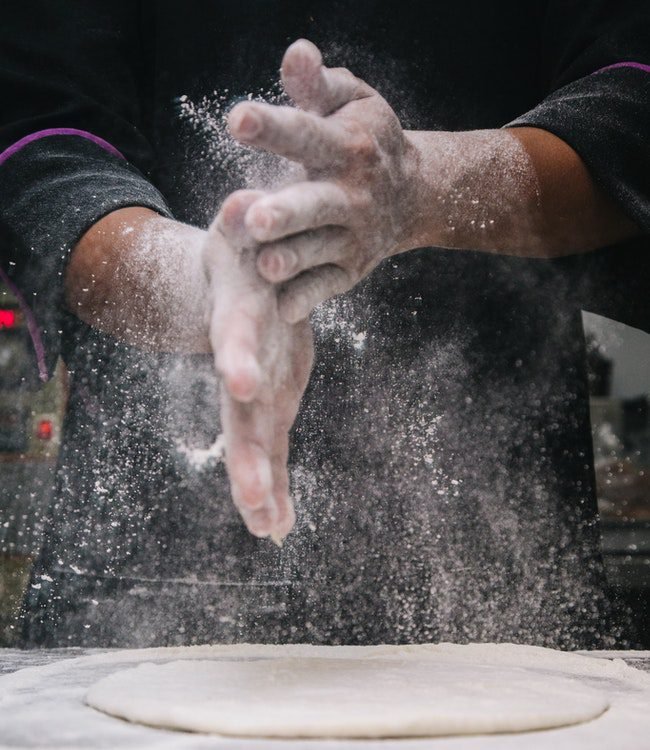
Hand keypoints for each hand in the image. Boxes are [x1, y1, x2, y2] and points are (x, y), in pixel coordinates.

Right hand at [204, 190, 313, 540]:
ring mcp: (254, 392)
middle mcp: (243, 364)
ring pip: (254, 446)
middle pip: (241, 415)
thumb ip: (242, 220)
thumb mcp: (241, 234)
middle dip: (248, 457)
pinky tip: (279, 528)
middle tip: (255, 501)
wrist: (240, 285)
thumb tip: (244, 201)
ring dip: (261, 489)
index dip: (239, 360)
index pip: (238, 341)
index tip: (244, 386)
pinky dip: (275, 488)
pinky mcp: (267, 405)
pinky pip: (271, 450)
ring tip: (270, 530)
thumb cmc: (246, 256)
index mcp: (240, 320)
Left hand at [228, 39, 418, 322]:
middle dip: (287, 212)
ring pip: (319, 251)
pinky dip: (306, 298)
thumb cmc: (367, 140)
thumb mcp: (351, 102)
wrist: (415, 194)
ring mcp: (354, 236)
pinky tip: (281, 309)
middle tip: (255, 219)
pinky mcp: (351, 269)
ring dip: (293, 259)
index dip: (273, 127)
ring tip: (265, 266)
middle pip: (316, 204)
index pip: (306, 134)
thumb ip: (317, 85)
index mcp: (347, 146)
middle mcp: (353, 194)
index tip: (237, 121)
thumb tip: (295, 52)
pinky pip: (326, 286)